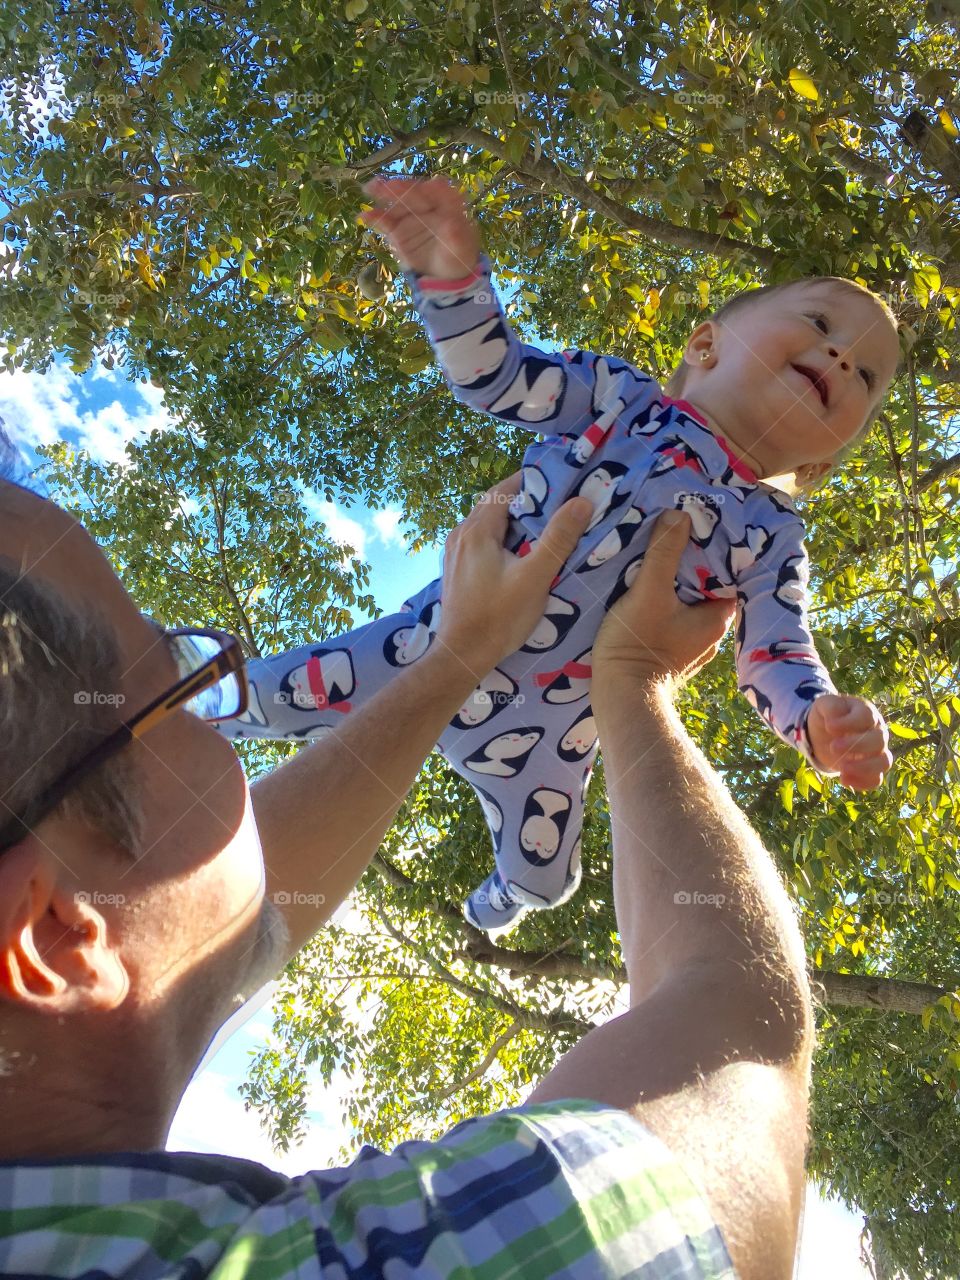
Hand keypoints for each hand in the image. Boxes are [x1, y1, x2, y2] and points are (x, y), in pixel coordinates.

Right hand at [359, 176, 482, 278]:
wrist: (444, 272)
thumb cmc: (457, 255)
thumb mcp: (461, 248)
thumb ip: (457, 238)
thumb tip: (452, 226)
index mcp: (447, 203)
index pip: (439, 191)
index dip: (431, 188)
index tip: (426, 188)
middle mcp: (427, 203)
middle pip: (414, 193)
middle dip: (402, 188)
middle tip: (389, 185)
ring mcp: (410, 213)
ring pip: (397, 202)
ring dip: (382, 194)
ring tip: (370, 189)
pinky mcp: (397, 227)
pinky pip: (385, 221)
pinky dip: (375, 218)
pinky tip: (364, 216)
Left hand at [436, 473, 592, 674]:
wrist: (462, 654)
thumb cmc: (499, 617)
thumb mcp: (535, 576)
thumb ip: (558, 538)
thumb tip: (581, 502)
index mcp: (477, 530)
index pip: (504, 489)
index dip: (532, 482)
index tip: (559, 483)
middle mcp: (460, 534)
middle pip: (494, 504)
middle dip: (524, 501)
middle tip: (556, 504)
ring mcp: (454, 553)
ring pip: (486, 523)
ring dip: (512, 521)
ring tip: (542, 527)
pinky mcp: (456, 570)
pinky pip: (480, 541)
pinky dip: (500, 538)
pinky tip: (518, 553)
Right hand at [593, 510, 736, 690]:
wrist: (620, 698)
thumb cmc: (638, 645)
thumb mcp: (649, 591)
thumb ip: (664, 552)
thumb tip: (679, 514)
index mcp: (718, 616)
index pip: (726, 571)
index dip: (712, 547)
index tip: (695, 525)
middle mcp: (712, 633)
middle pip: (705, 585)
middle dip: (689, 563)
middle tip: (671, 534)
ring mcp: (692, 646)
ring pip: (687, 603)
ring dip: (674, 584)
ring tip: (655, 557)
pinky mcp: (671, 654)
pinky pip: (673, 619)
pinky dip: (664, 603)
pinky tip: (644, 590)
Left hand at [804, 694, 891, 790]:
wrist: (825, 735)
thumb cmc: (828, 717)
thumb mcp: (824, 705)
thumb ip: (830, 706)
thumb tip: (834, 721)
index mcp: (866, 713)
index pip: (867, 717)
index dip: (849, 723)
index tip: (829, 727)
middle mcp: (877, 732)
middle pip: (879, 740)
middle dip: (856, 745)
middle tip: (832, 747)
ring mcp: (877, 752)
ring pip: (884, 762)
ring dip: (864, 768)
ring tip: (842, 769)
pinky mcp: (872, 769)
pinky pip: (876, 780)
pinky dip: (862, 783)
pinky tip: (843, 780)